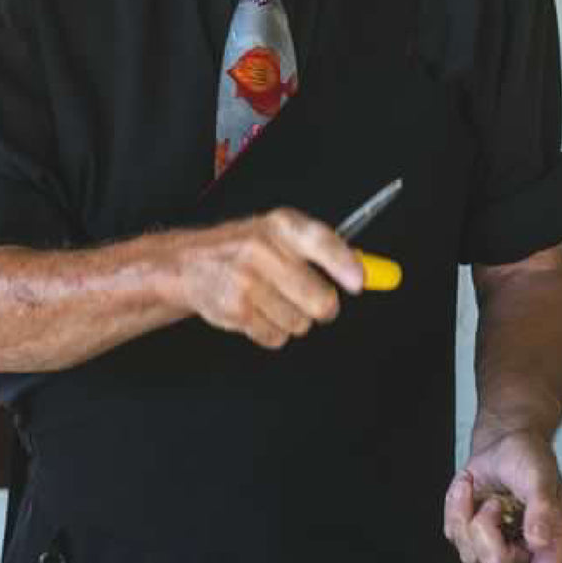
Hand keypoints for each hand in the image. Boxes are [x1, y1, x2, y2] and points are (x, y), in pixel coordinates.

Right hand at [167, 209, 364, 348]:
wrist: (189, 263)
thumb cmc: (244, 247)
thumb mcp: (281, 234)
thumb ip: (326, 251)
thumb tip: (372, 272)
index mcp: (281, 225)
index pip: (321, 240)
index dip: (344, 263)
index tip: (360, 281)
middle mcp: (263, 249)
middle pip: (320, 299)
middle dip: (321, 306)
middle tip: (310, 298)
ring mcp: (247, 281)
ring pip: (300, 323)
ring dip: (292, 318)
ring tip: (271, 298)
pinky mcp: (236, 311)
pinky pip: (276, 337)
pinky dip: (272, 331)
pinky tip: (256, 311)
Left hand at [443, 429, 561, 562]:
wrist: (504, 439)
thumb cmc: (529, 456)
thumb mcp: (538, 476)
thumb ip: (541, 507)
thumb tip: (538, 541)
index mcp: (554, 541)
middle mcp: (527, 549)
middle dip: (487, 533)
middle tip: (495, 503)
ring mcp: (498, 543)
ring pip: (470, 555)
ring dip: (469, 517)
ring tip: (487, 494)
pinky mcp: (474, 533)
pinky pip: (454, 534)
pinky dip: (455, 507)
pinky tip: (468, 486)